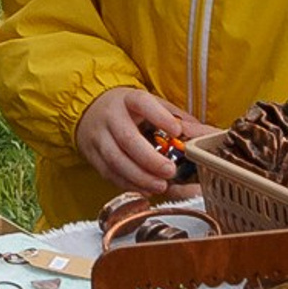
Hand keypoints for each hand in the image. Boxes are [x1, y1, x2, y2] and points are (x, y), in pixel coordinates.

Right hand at [74, 87, 211, 193]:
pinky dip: (128, 184)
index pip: (143, 103)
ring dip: (140, 177)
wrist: (89, 112)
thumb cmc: (125, 110)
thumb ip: (172, 115)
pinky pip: (110, 173)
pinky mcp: (93, 156)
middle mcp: (111, 117)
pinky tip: (145, 189)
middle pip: (128, 139)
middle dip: (150, 159)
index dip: (160, 117)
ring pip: (117, 160)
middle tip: (170, 171)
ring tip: (161, 186)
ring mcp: (99, 137)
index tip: (177, 131)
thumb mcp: (148, 103)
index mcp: (128, 99)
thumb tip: (198, 131)